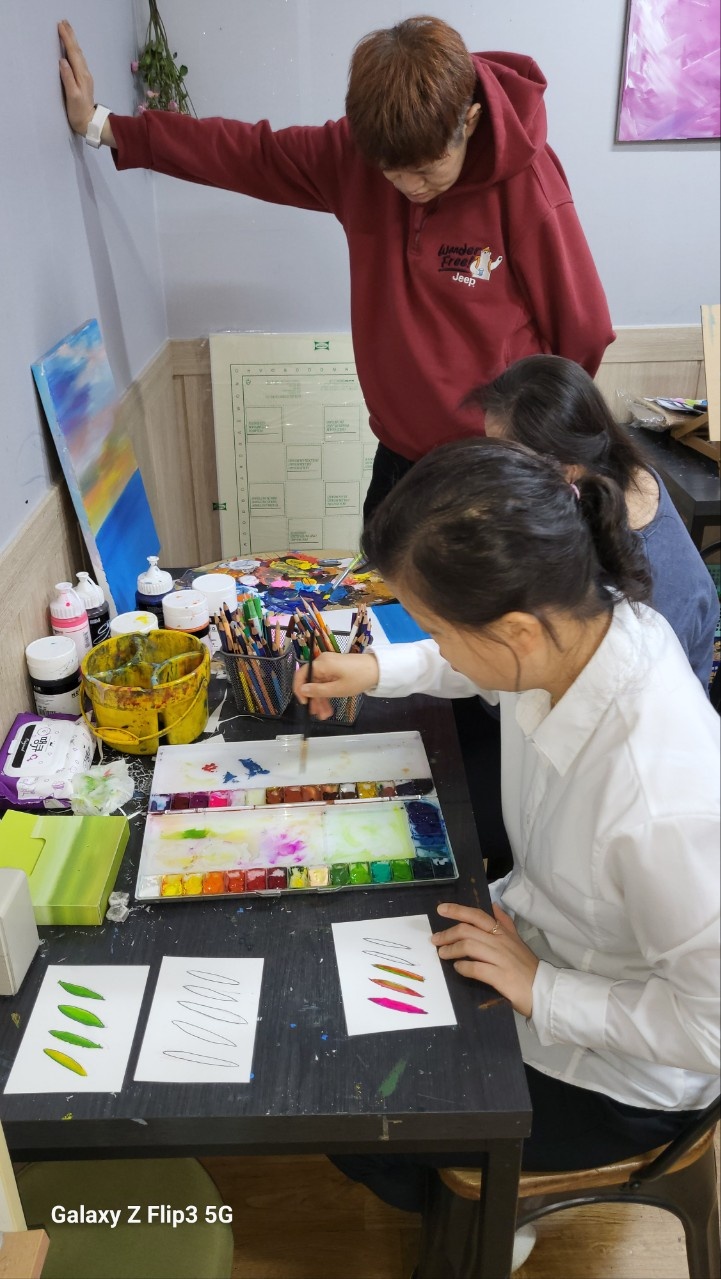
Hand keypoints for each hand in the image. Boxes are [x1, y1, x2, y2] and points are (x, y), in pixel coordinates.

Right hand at [58, 20, 96, 135]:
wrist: (89, 122)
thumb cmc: (79, 111)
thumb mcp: (72, 96)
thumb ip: (68, 78)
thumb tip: (62, 61)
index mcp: (81, 75)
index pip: (73, 53)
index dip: (67, 39)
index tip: (60, 26)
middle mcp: (85, 73)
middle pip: (77, 51)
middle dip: (70, 36)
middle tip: (64, 22)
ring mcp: (85, 76)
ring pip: (78, 55)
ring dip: (73, 42)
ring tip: (67, 30)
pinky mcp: (83, 80)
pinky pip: (79, 60)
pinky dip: (74, 51)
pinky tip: (72, 48)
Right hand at [292, 651, 378, 719]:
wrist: (378, 669)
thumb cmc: (358, 678)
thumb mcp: (337, 689)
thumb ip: (318, 691)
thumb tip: (302, 690)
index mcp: (321, 664)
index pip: (301, 675)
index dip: (299, 690)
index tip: (304, 703)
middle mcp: (322, 662)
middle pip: (311, 682)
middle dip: (314, 699)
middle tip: (317, 715)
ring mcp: (329, 666)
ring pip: (319, 685)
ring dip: (321, 700)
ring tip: (325, 715)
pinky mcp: (335, 670)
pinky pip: (326, 683)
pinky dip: (327, 694)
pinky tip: (329, 708)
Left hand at [432, 902, 538, 1017]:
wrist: (543, 990)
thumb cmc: (526, 966)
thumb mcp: (516, 940)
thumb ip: (504, 923)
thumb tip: (493, 906)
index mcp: (503, 932)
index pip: (478, 916)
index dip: (458, 910)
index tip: (441, 909)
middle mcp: (501, 942)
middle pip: (468, 930)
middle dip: (448, 933)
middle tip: (435, 940)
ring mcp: (501, 959)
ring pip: (469, 946)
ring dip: (451, 949)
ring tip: (442, 954)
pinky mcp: (500, 976)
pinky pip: (476, 968)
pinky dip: (463, 967)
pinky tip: (458, 968)